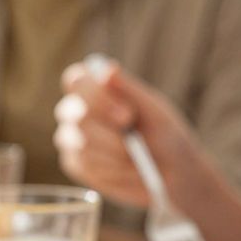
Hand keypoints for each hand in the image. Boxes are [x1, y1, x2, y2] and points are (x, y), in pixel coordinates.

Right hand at [53, 60, 207, 209]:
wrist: (170, 171)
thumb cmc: (162, 133)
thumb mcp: (153, 110)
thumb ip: (129, 89)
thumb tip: (108, 69)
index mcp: (94, 87)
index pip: (77, 81)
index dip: (97, 96)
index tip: (128, 114)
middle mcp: (76, 109)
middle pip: (75, 115)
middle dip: (109, 132)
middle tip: (135, 143)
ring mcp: (71, 138)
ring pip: (82, 145)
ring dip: (115, 155)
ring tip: (139, 160)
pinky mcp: (75, 164)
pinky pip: (86, 167)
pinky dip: (112, 171)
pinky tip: (130, 171)